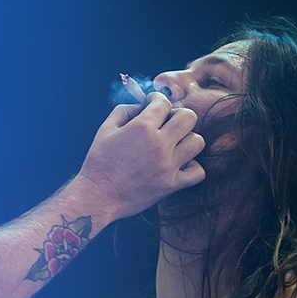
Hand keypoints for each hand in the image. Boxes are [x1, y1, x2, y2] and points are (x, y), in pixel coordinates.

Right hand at [75, 92, 204, 219]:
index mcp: (141, 128)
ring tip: (174, 145)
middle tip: (167, 123)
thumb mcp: (105, 129)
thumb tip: (142, 106)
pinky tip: (179, 165)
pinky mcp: (171, 185)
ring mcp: (167, 165)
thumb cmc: (98, 162)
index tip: (152, 105)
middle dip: (178, 115)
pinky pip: (198, 172)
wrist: (97, 197)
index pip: (164, 102)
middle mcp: (158, 144)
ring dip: (187, 140)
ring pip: (197, 142)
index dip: (157, 100)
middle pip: (189, 117)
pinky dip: (192, 167)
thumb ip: (124, 111)